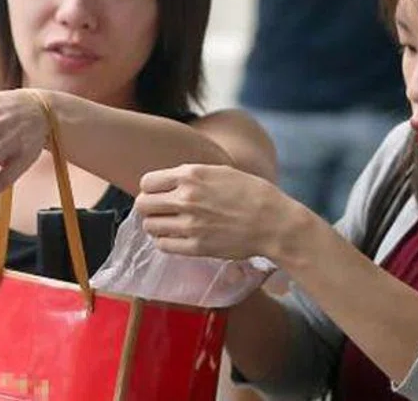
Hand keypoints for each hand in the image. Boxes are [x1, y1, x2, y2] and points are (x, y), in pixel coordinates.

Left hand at [135, 164, 299, 259]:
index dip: (151, 188)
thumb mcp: (221, 171)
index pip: (147, 182)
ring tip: (170, 225)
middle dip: (149, 207)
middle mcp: (186, 198)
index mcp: (191, 175)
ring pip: (150, 226)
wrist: (274, 222)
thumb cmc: (253, 194)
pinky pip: (163, 245)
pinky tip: (177, 237)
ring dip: (156, 225)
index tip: (158, 194)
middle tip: (160, 211)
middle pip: (143, 205)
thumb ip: (192, 175)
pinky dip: (166, 241)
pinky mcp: (196, 247)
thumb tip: (169, 182)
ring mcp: (190, 224)